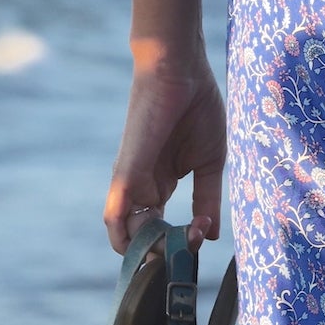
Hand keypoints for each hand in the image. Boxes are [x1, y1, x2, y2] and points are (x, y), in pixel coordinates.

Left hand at [103, 45, 226, 251]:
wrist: (180, 70)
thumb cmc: (196, 107)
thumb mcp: (210, 162)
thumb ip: (208, 198)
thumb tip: (209, 235)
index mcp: (162, 183)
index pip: (161, 229)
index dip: (178, 244)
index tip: (200, 240)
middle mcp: (143, 186)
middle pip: (142, 237)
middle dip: (163, 254)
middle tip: (186, 252)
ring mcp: (132, 181)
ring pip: (126, 234)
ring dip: (148, 252)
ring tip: (174, 250)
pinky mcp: (125, 174)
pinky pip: (114, 215)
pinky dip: (124, 238)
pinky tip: (145, 247)